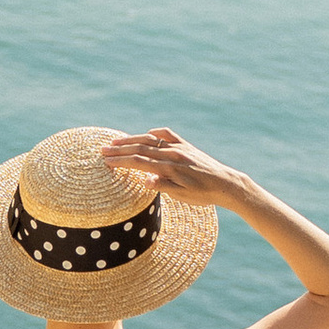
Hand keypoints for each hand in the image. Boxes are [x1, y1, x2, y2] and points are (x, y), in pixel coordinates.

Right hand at [101, 127, 249, 211]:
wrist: (226, 184)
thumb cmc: (204, 194)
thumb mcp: (182, 195)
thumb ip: (163, 186)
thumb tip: (145, 180)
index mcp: (169, 167)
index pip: (138, 162)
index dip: (120, 161)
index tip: (105, 161)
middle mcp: (173, 154)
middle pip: (140, 148)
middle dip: (120, 149)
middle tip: (102, 150)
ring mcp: (179, 147)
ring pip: (150, 140)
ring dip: (132, 140)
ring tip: (116, 142)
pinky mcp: (186, 146)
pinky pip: (168, 135)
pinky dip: (155, 133)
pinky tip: (147, 134)